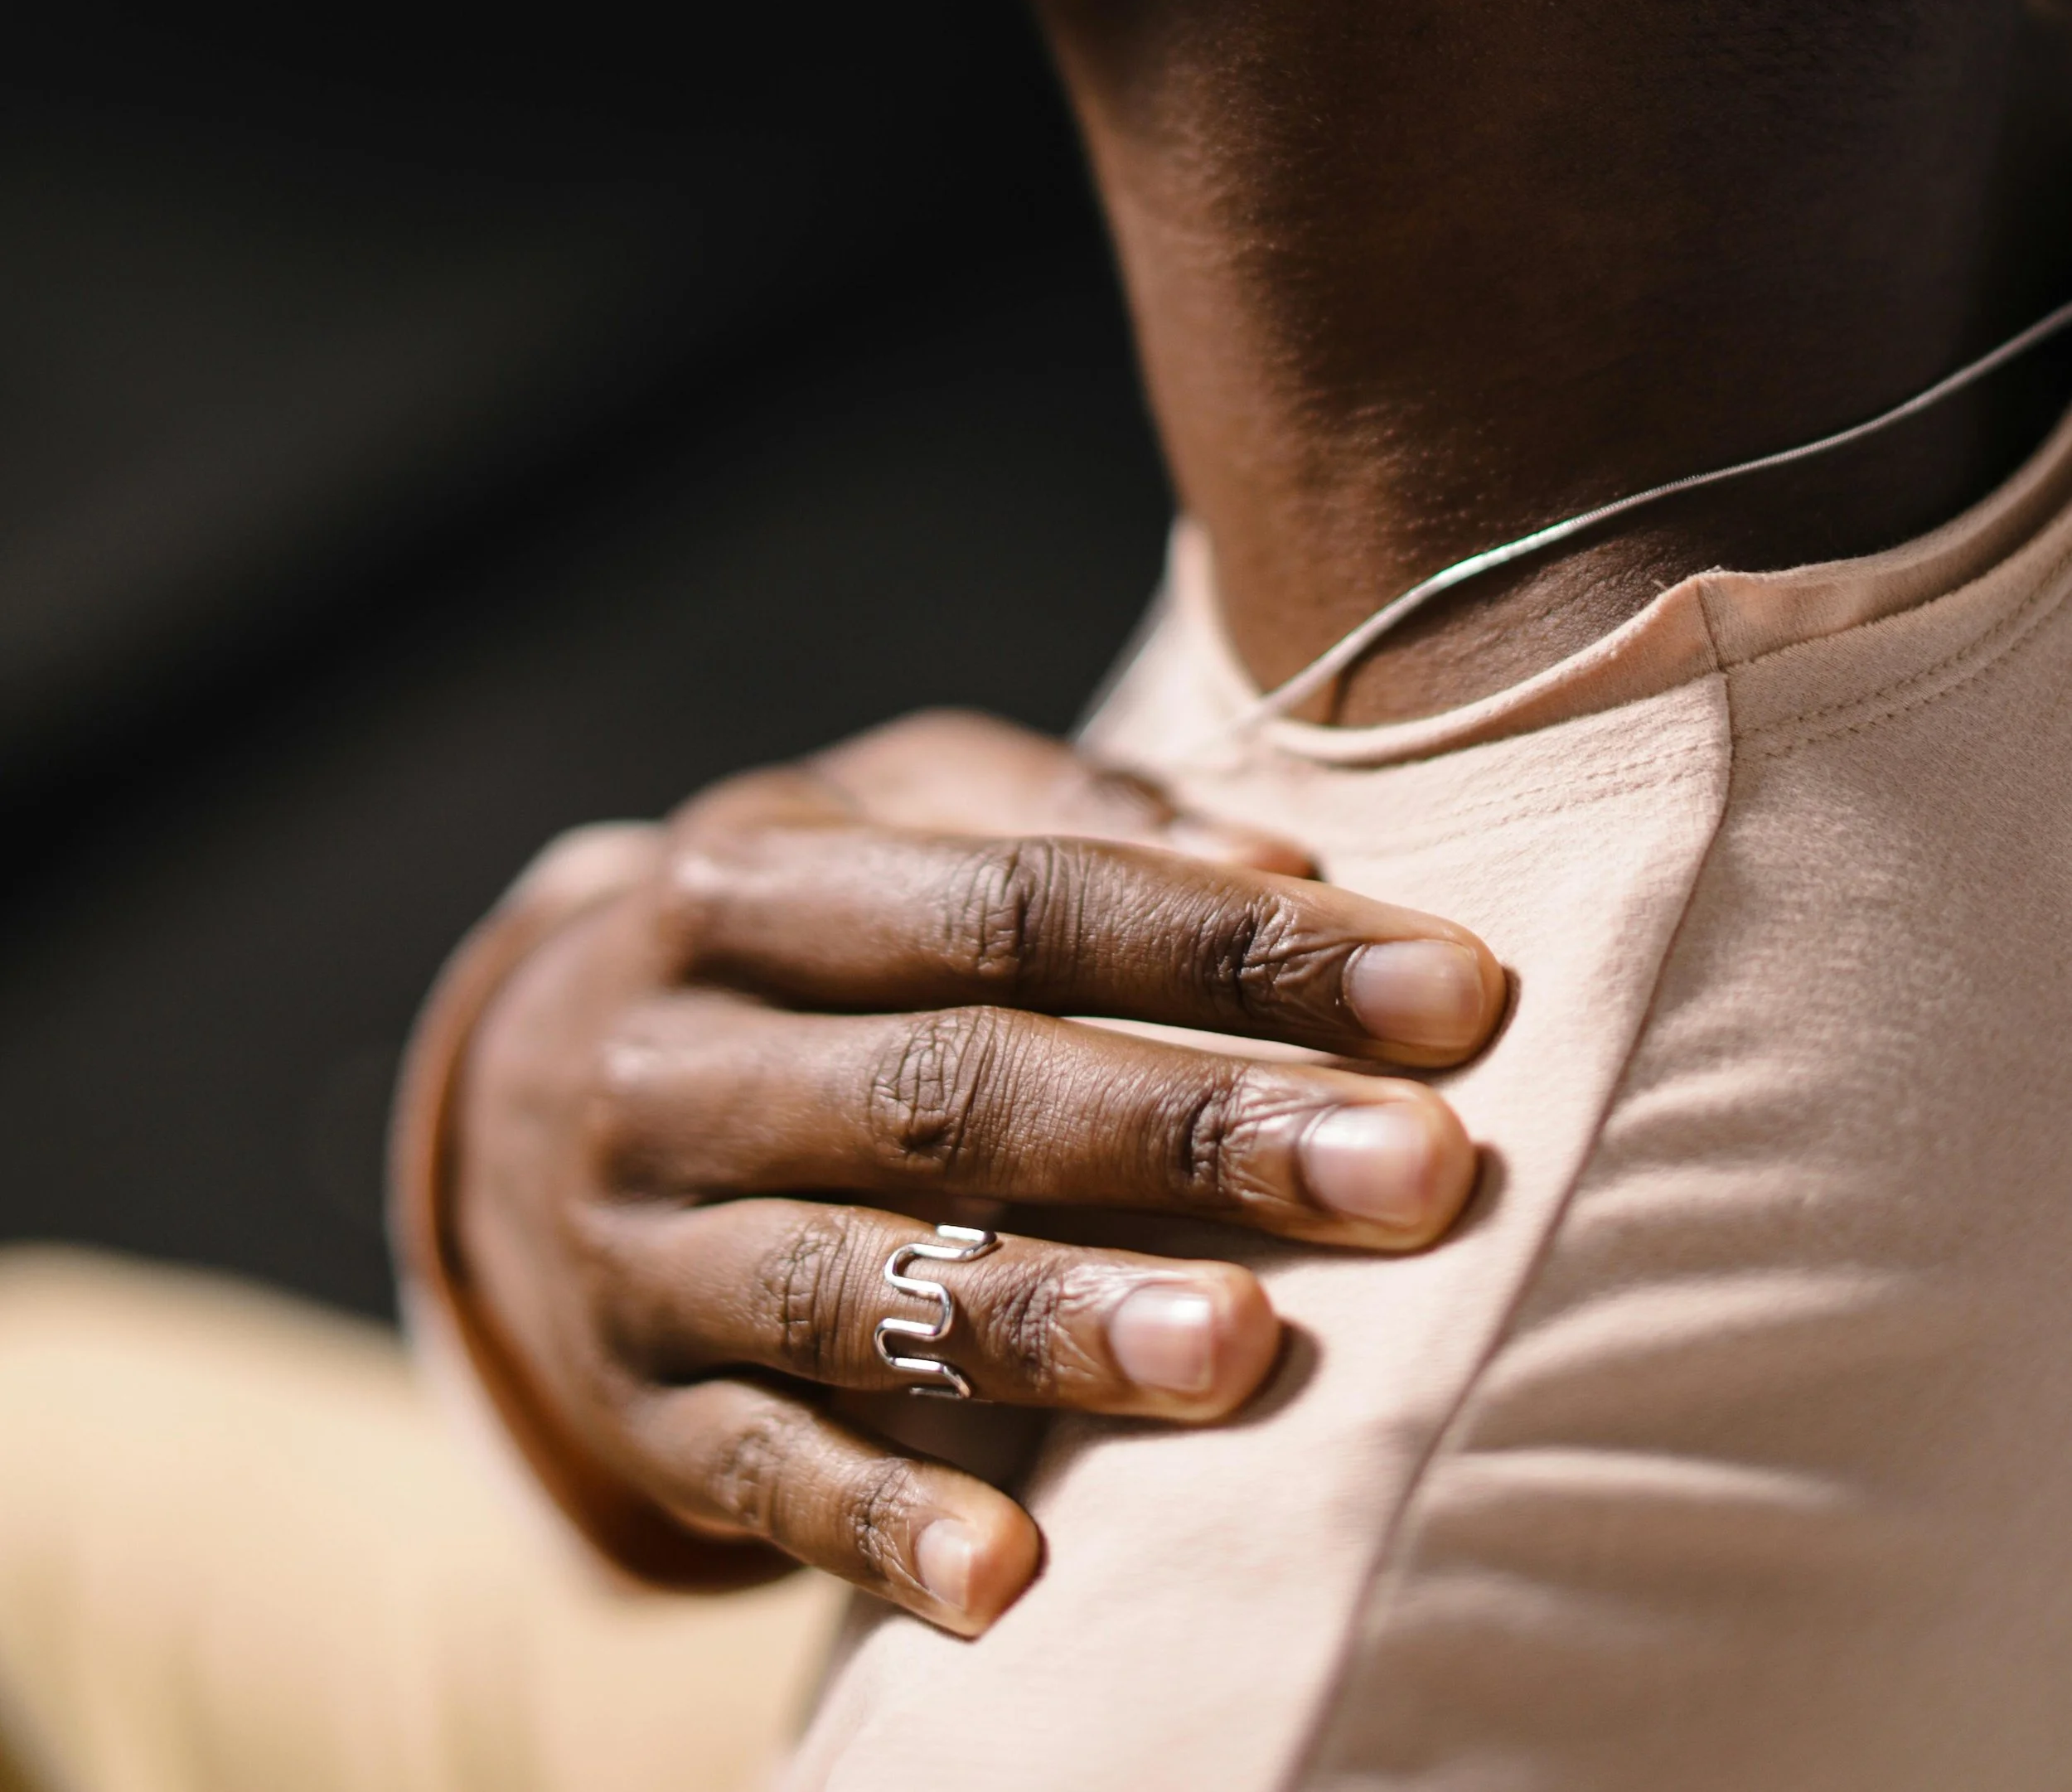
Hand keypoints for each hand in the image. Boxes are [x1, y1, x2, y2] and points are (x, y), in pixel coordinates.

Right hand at [438, 715, 1504, 1638]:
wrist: (508, 1102)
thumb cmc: (788, 948)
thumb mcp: (878, 824)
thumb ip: (1068, 819)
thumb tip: (1286, 858)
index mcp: (758, 881)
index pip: (1025, 899)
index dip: (1236, 945)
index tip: (1449, 990)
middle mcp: (681, 1057)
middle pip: (958, 1090)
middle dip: (1198, 1131)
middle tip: (1410, 1172)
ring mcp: (642, 1243)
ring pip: (857, 1285)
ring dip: (1056, 1321)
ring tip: (1244, 1353)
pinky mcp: (634, 1409)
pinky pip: (760, 1473)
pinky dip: (880, 1523)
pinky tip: (1014, 1574)